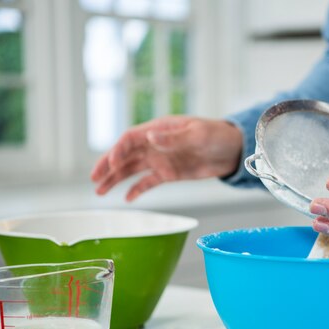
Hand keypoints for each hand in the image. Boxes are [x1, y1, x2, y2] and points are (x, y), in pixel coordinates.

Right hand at [91, 116, 242, 200]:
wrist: (234, 149)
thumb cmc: (217, 135)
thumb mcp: (197, 134)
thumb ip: (174, 138)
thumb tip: (151, 135)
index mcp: (159, 129)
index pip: (130, 139)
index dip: (118, 150)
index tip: (112, 163)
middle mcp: (155, 144)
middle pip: (125, 155)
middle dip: (108, 166)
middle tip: (94, 179)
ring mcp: (161, 159)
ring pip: (132, 170)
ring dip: (115, 179)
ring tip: (99, 191)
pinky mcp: (169, 173)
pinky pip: (148, 182)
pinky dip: (137, 189)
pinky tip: (127, 198)